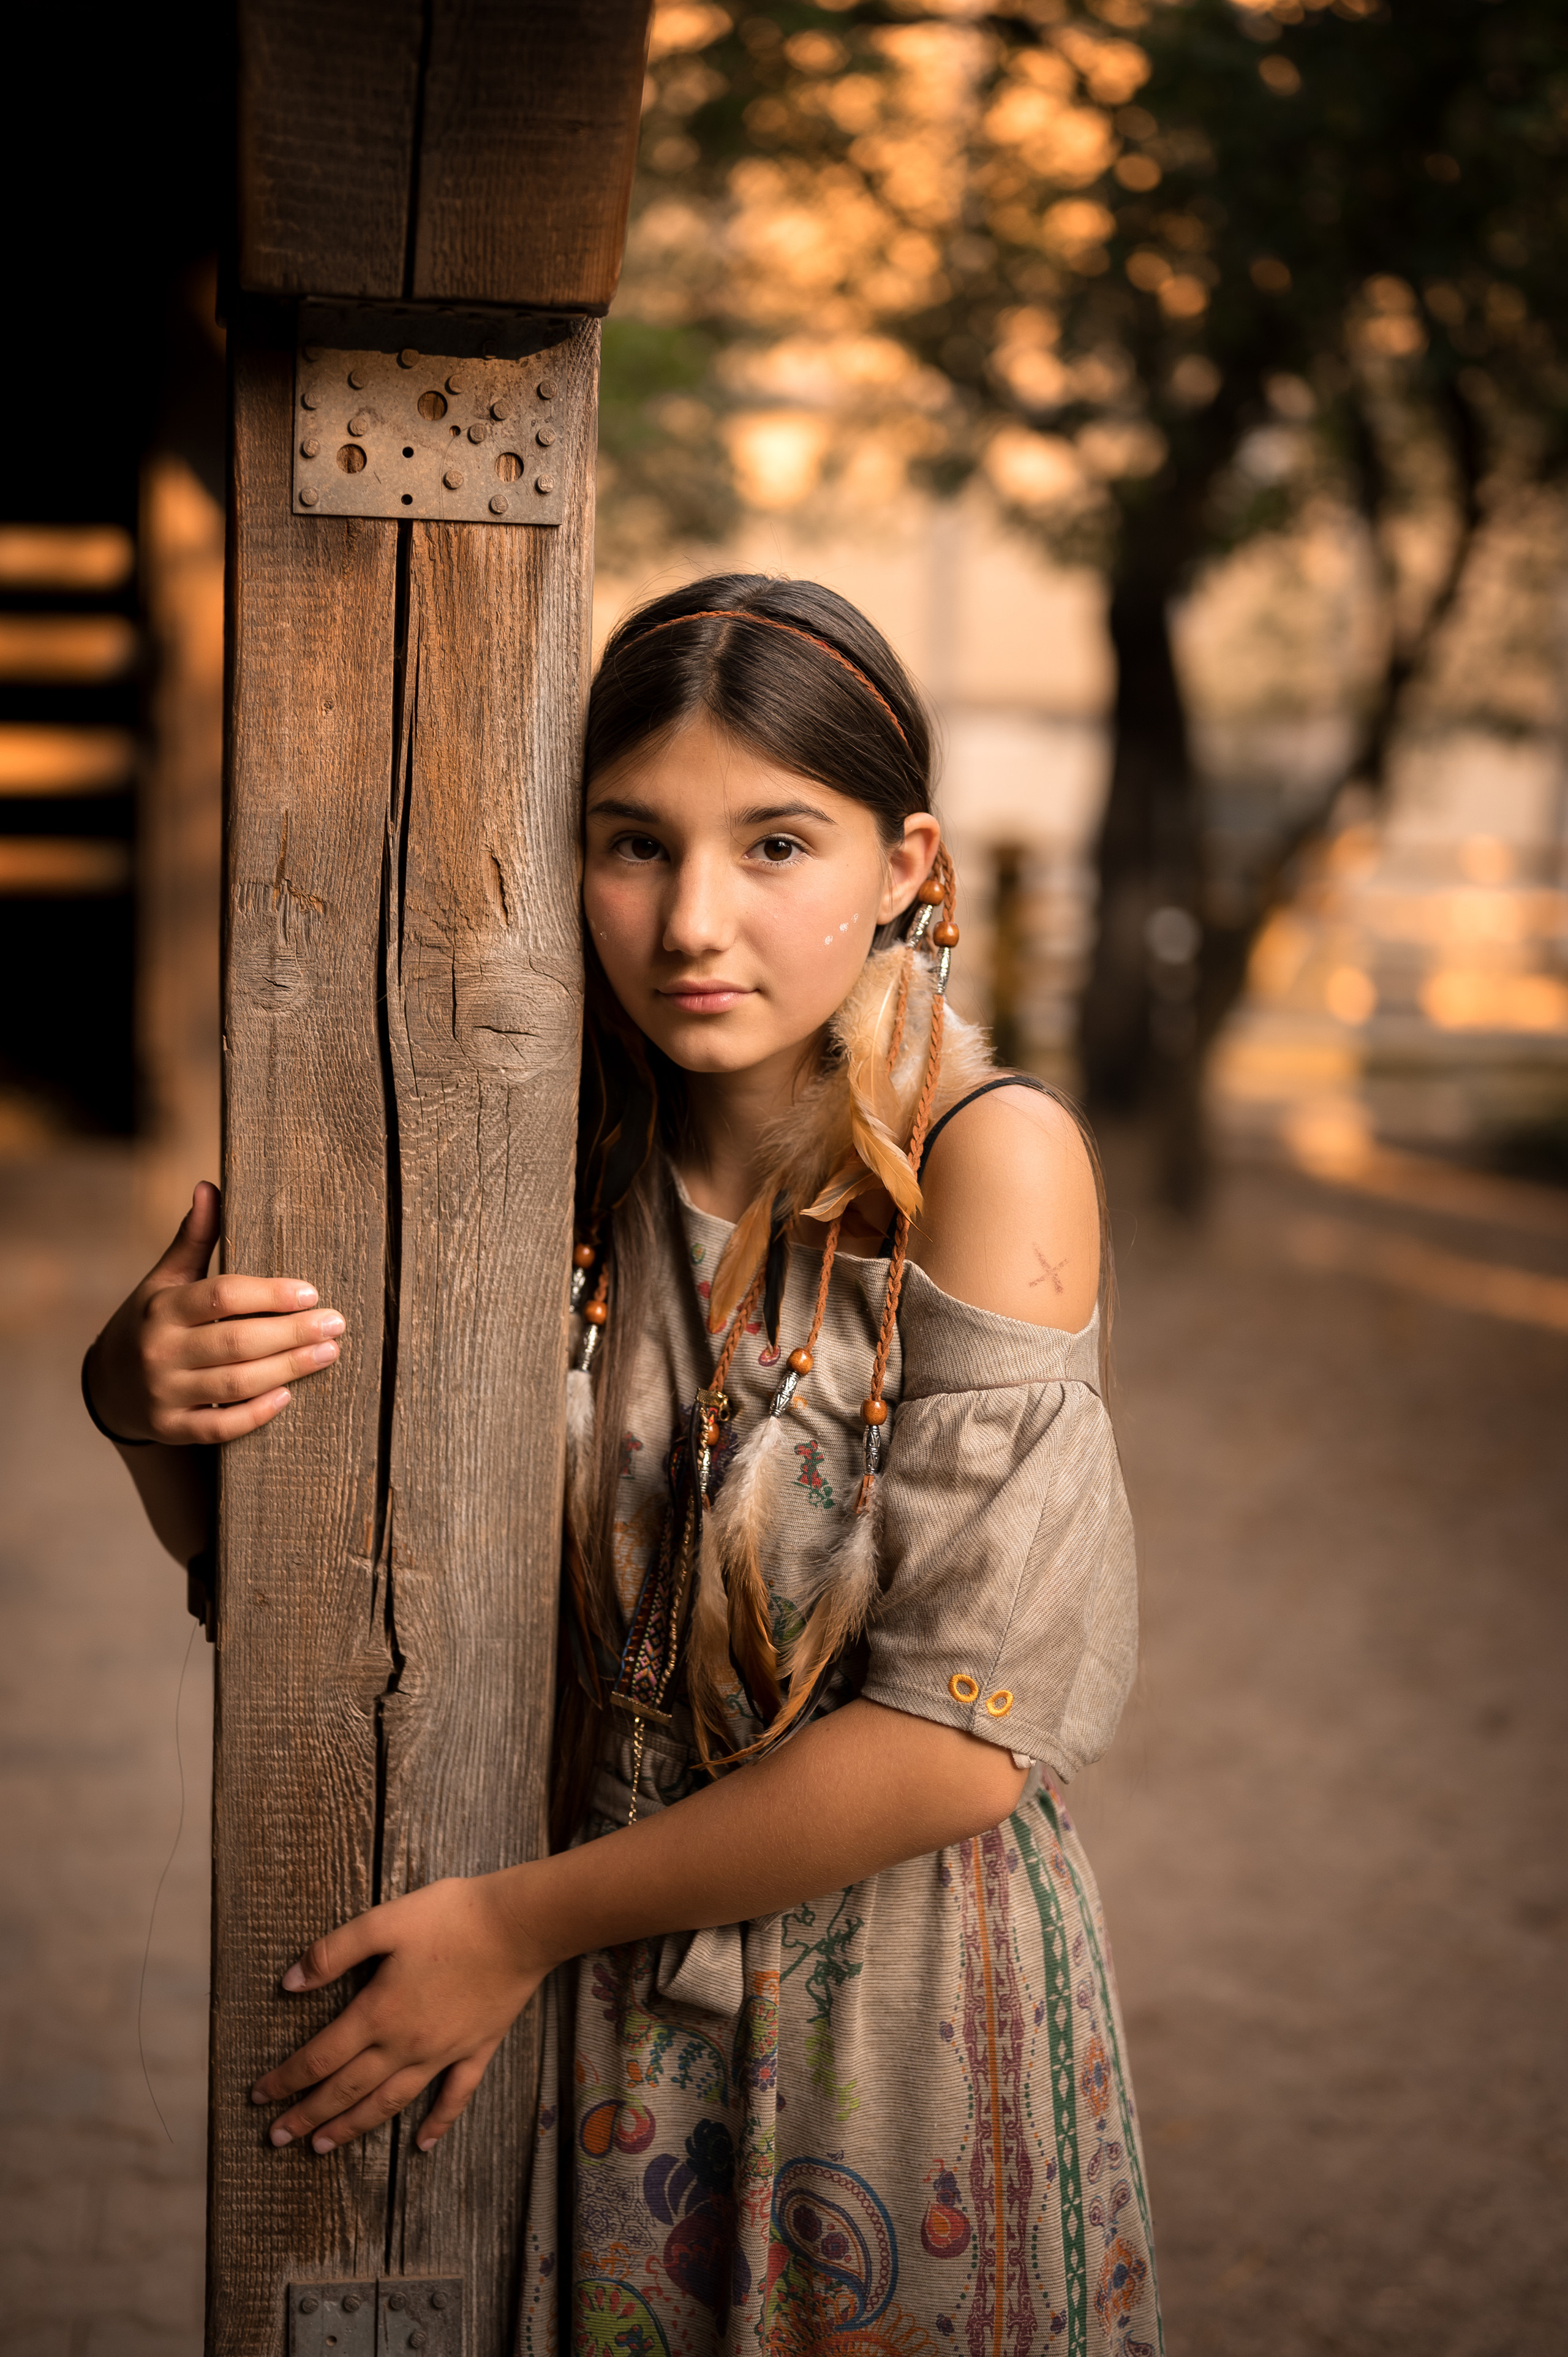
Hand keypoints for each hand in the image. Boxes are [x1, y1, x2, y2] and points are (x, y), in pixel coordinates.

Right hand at [86, 1181, 346, 1444]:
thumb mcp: (166, 1280)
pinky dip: (256, 1413)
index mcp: (162, 1308)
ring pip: (235, 1384)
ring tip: (328, 1353)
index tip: (311, 1292)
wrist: (109, 1385)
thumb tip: (210, 1187)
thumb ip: (193, 1239)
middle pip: (236, 1342)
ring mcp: (163, 1394)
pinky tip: (288, 1394)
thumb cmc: (152, 1321)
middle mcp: (159, 1351)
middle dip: (292, 1333)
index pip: (221, 1296)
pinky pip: (220, 1427)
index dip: (270, 1294)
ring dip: (288, 1369)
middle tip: (336, 1324)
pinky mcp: (171, 1429)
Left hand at [251, 1874, 548, 2153]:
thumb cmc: (451, 1915)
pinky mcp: (477, 2049)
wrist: (520, 1924)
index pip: (320, 2056)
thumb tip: (290, 1983)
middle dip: (308, 2115)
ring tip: (323, 2146)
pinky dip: (437, 2124)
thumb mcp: (384, 1921)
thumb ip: (334, 1952)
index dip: (286, 2079)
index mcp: (378, 2012)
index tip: (258, 2098)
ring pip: (389, 2102)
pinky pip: (454, 2097)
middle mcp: (406, 2044)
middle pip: (347, 2089)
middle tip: (278, 2138)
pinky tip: (423, 2147)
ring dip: (353, 2127)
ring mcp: (443, 2053)